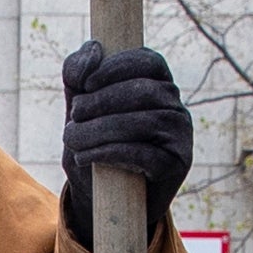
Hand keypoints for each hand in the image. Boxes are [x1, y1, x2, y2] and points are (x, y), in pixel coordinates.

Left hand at [59, 42, 194, 247]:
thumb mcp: (80, 111)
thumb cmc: (96, 148)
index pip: (148, 61)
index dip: (117, 66)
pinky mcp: (175, 167)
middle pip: (144, 91)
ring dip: (100, 128)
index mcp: (159, 86)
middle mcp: (176, 108)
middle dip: (102, 100)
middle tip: (73, 115)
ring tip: (72, 139)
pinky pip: (145, 154)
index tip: (86, 84)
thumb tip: (95, 49)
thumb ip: (77, 76)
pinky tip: (85, 156)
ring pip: (144, 122)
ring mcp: (180, 138)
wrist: (107, 202)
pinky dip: (110, 152)